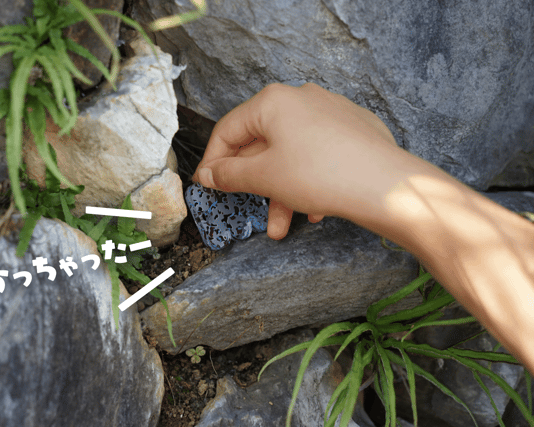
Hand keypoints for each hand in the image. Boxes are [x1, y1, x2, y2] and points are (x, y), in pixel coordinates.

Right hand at [192, 82, 401, 239]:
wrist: (388, 186)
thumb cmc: (323, 174)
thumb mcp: (264, 177)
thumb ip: (229, 174)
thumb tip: (209, 173)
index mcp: (273, 101)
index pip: (228, 130)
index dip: (213, 161)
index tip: (207, 184)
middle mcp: (302, 99)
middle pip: (262, 144)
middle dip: (255, 185)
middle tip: (246, 208)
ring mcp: (330, 112)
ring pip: (291, 155)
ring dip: (282, 192)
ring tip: (282, 227)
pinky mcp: (352, 130)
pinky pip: (317, 156)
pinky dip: (308, 182)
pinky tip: (313, 209)